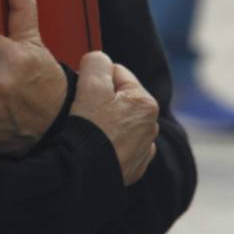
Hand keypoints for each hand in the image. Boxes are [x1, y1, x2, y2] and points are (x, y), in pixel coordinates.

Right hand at [70, 51, 159, 185]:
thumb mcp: (90, 84)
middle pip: (119, 98)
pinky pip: (119, 145)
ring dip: (105, 122)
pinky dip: (108, 142)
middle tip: (83, 111)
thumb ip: (97, 62)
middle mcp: (151, 126)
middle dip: (101, 100)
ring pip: (119, 122)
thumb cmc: (90, 129)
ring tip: (87, 129)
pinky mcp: (132, 167)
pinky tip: (95, 145)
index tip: (83, 91)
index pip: (117, 72)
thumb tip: (99, 60)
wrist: (86, 172)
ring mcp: (143, 149)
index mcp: (145, 103)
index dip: (95, 77)